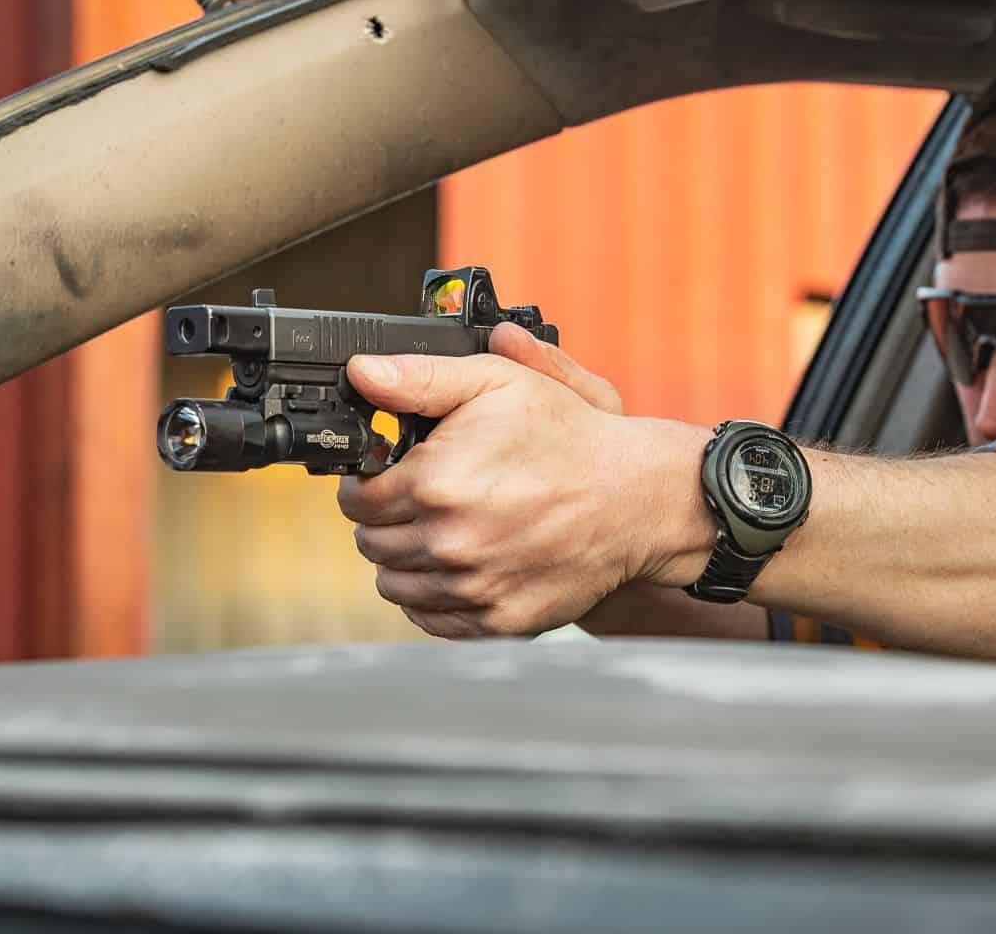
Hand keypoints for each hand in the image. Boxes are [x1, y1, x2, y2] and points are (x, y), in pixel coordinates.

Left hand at [337, 323, 698, 637]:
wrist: (639, 500)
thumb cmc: (573, 438)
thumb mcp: (500, 383)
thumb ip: (420, 377)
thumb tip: (360, 374)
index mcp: (437, 483)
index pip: (356, 500)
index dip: (368, 483)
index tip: (389, 475)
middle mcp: (449, 542)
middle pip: (372, 544)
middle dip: (386, 520)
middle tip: (421, 500)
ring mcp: (473, 588)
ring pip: (395, 587)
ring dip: (406, 561)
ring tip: (442, 531)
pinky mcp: (497, 622)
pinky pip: (433, 620)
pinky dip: (435, 598)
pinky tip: (461, 565)